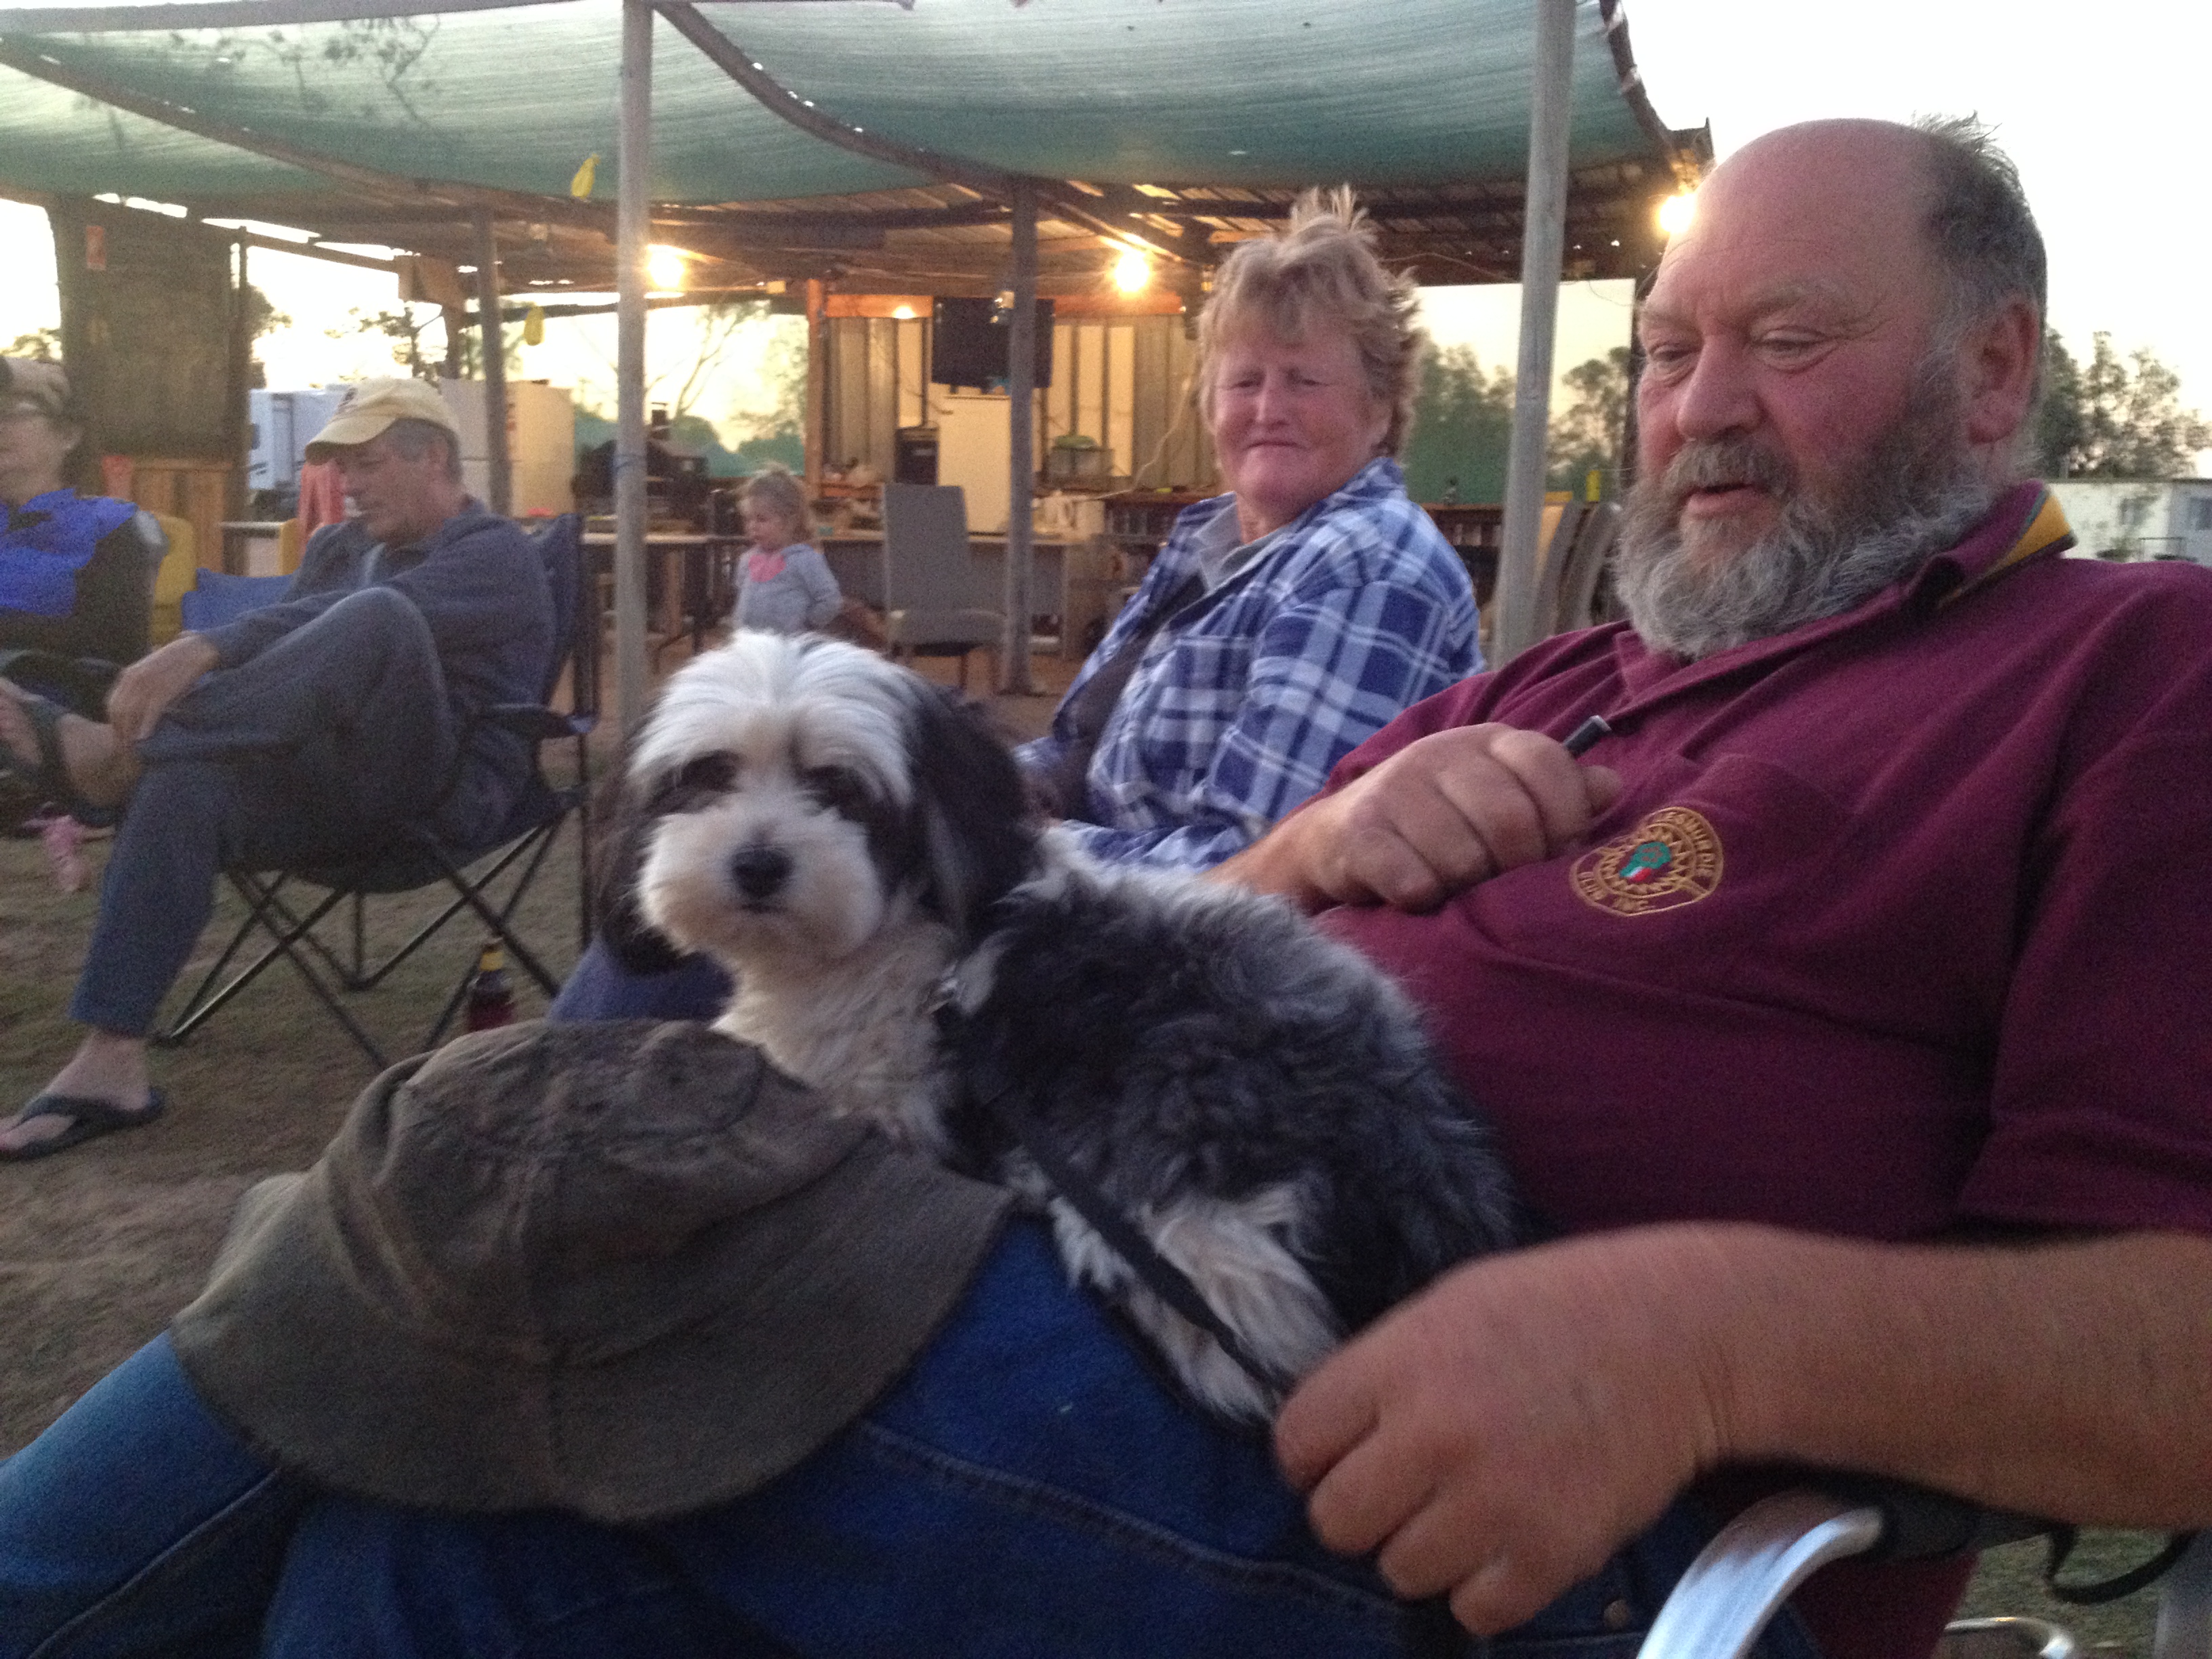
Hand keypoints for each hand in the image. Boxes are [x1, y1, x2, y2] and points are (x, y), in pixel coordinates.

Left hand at [106, 633, 220, 742]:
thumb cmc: (177, 663)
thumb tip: (140, 712)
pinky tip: (145, 738)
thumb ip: (143, 688)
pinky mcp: (164, 687)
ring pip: (132, 713)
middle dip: (120, 733)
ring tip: (135, 749)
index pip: (112, 706)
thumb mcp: (152, 672)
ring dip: (131, 733)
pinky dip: (146, 725)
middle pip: (118, 712)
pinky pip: (151, 710)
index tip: (121, 740)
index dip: (115, 725)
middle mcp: (133, 678)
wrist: (196, 649)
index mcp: (128, 675)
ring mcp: (148, 683)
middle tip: (127, 750)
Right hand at [1218, 724, 1620, 912]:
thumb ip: (1555, 796)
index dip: (1564, 820)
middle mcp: (1440, 753)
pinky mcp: (1358, 832)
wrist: (1335, 843)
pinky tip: (1416, 897)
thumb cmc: (1438, 826)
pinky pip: (1413, 881)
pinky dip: (1422, 900)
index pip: (1548, 764)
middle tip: (1500, 884)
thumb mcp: (1499, 800)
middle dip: (1514, 867)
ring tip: (1454, 889)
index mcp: (1487, 742)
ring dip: (1465, 890)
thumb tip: (1610, 786)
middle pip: (1510, 819)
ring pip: (1463, 858)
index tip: (1553, 854)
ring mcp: (1395, 789)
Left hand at [1274, 1229, 1739, 1634]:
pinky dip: (1487, 1588)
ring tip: (1471, 1507)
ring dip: (1426, 1550)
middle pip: (1335, 1522)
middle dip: (1363, 1510)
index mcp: (1399, 1364)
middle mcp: (1434, 1435)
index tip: (1343, 1454)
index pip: (1296, 1443)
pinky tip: (1511, 1540)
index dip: (1313, 1456)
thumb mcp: (1449, 1306)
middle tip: (1407, 1489)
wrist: (1682, 1336)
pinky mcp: (1552, 1553)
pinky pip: (1474, 1611)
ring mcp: (1494, 1500)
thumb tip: (1331, 1436)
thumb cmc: (1560, 1308)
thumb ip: (1383, 1370)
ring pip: (1399, 1572)